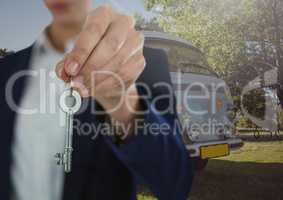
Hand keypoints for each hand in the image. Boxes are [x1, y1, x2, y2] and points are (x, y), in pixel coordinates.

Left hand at [56, 5, 144, 124]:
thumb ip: (67, 63)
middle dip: (91, 67)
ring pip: (118, 62)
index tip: (71, 70)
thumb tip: (64, 73)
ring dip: (99, 79)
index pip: (94, 30)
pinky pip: (125, 75)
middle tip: (77, 83)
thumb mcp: (75, 54)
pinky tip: (96, 89)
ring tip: (84, 89)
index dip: (81, 52)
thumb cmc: (90, 53)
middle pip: (110, 46)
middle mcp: (123, 24)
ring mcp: (135, 42)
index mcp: (104, 15)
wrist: (109, 63)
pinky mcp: (139, 60)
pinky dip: (108, 85)